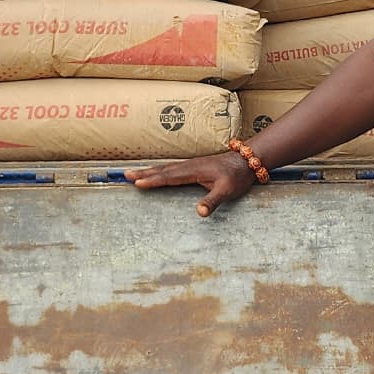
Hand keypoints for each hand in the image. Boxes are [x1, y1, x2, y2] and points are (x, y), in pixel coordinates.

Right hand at [127, 152, 256, 217]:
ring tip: (134, 173)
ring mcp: (191, 165)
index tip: (138, 183)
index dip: (153, 180)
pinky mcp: (194, 166)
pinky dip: (159, 170)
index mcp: (193, 171)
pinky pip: (171, 168)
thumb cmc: (236, 176)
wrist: (247, 160)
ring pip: (165, 168)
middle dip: (144, 173)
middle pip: (162, 170)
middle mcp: (189, 166)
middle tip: (126, 175)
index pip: (169, 177)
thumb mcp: (227, 191)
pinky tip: (156, 172)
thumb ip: (212, 201)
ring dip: (149, 170)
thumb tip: (199, 213)